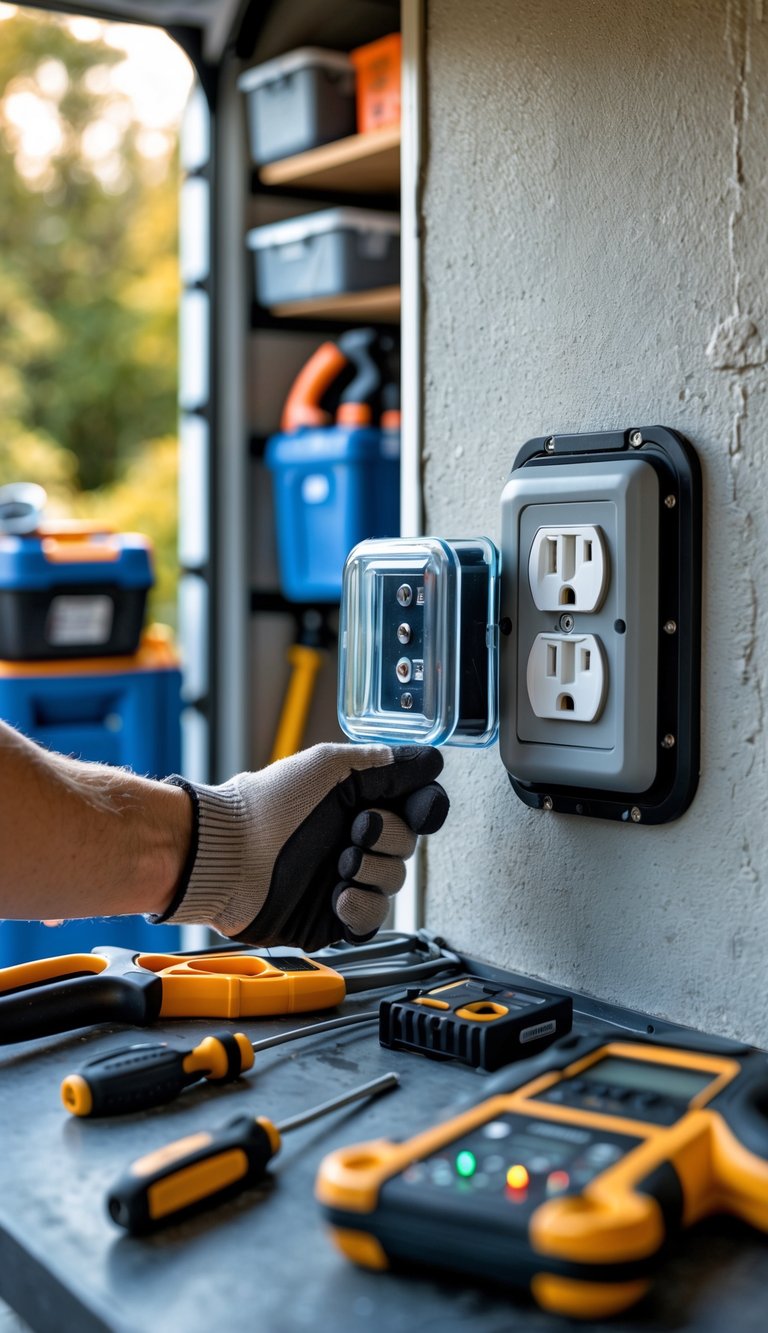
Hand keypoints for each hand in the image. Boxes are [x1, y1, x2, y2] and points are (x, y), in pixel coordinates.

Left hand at [153, 744, 448, 949]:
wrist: (229, 855)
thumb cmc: (270, 805)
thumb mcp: (330, 767)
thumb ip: (385, 764)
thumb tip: (431, 761)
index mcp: (357, 802)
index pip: (415, 807)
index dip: (426, 808)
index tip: (422, 808)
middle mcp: (355, 840)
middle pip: (409, 844)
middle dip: (389, 836)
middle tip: (355, 829)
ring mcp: (345, 879)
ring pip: (394, 882)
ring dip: (371, 870)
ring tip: (339, 864)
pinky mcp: (333, 919)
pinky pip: (373, 920)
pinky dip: (361, 907)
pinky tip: (338, 895)